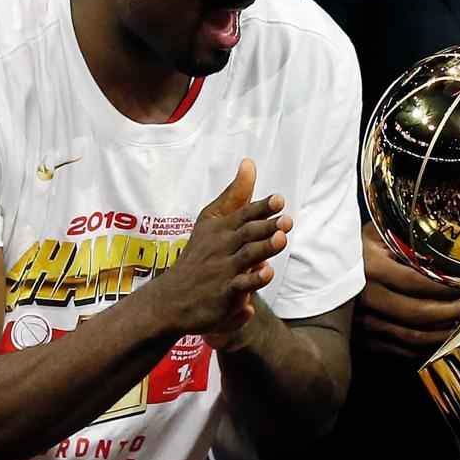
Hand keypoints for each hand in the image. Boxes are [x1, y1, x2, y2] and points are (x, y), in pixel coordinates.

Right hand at [150, 160, 291, 337]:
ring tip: (281, 239)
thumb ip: (235, 195)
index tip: (279, 199)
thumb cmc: (200, 253)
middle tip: (286, 220)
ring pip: (246, 257)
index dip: (262, 207)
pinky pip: (240, 286)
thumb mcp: (211, 220)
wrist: (172, 297)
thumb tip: (249, 162)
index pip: (243, 214)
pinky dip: (253, 281)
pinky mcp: (224, 294)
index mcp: (220, 228)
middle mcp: (222, 247)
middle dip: (266, 226)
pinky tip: (267, 273)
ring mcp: (223, 270)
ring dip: (264, 249)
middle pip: (246, 234)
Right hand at [355, 222, 459, 360]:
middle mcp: (365, 297)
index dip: (447, 286)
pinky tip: (441, 339)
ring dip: (443, 334)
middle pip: (418, 313)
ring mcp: (362, 323)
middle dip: (452, 312)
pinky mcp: (362, 339)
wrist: (317, 271)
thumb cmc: (356, 248)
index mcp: (371, 268)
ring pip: (411, 337)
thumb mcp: (375, 234)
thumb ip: (404, 238)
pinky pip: (400, 350)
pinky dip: (425, 349)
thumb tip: (446, 244)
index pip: (417, 281)